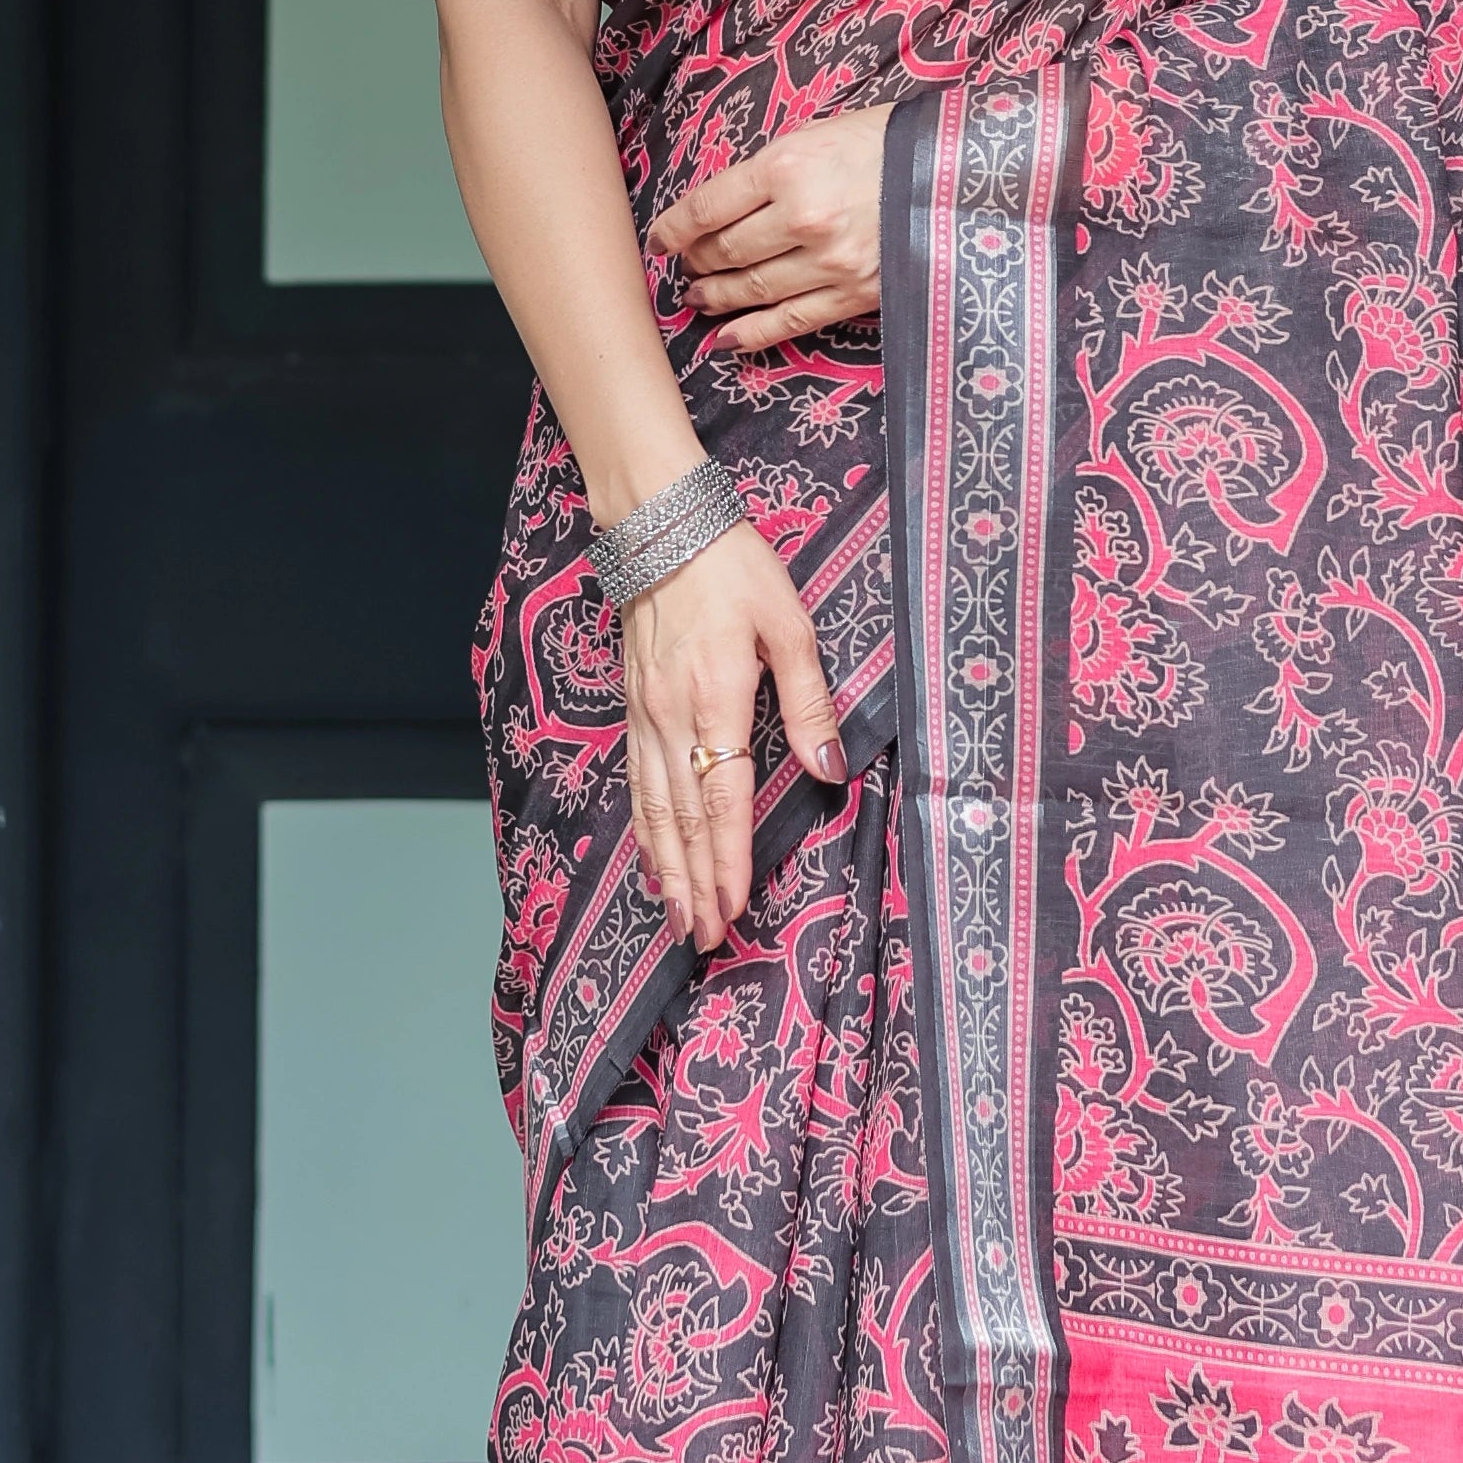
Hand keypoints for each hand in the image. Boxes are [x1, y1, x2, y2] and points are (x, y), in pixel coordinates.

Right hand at [621, 519, 847, 951]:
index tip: (734, 907)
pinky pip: (635, 783)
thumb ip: (809, 702)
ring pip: (651, 809)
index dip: (727, 859)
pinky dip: (643, 830)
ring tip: (677, 920)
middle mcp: (671, 717)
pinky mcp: (633, 708)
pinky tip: (651, 860)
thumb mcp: (789, 625)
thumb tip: (830, 769)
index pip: (721, 798)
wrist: (661, 523)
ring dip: (665, 870)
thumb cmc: (733, 568)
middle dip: (694, 885)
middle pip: (680, 819)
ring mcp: (645, 715)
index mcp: (715, 697)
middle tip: (705, 939)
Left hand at [647, 105, 891, 356]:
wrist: (961, 174)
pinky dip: (752, 334)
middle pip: (724, 251)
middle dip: (696, 261)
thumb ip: (771, 170)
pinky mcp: (853, 294)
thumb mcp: (820, 134)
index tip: (659, 240)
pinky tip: (725, 340)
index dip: (673, 228)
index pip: (707, 206)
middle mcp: (801, 217)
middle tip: (684, 265)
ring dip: (714, 297)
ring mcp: (828, 262)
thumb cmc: (888, 143)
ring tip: (696, 298)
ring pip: (750, 289)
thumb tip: (725, 204)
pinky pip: (791, 321)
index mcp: (787, 166)